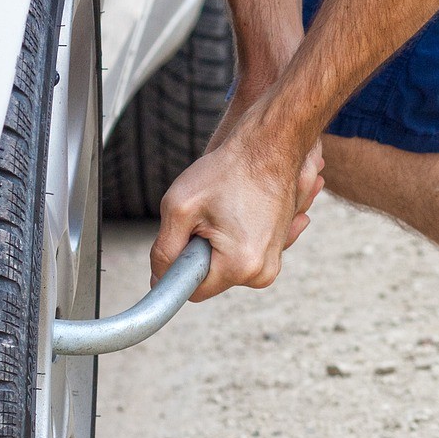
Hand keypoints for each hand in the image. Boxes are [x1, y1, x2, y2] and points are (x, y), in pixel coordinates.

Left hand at [150, 105, 324, 301]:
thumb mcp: (180, 208)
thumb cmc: (230, 170)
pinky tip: (243, 208)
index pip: (194, 291)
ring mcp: (275, 260)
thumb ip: (164, 250)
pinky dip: (239, 234)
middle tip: (206, 217)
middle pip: (212, 278)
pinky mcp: (279, 247)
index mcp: (241, 266)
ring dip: (219, 241)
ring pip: (227, 265)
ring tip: (226, 209)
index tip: (182, 238)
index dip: (178, 268)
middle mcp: (264, 271)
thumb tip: (160, 278)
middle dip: (201, 251)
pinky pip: (246, 252)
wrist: (271, 146)